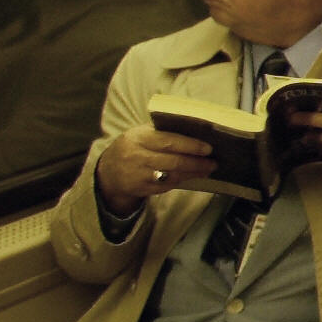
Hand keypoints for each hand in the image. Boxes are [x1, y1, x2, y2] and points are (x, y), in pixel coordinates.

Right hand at [96, 127, 216, 212]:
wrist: (108, 171)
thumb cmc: (133, 147)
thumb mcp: (141, 134)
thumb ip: (162, 132)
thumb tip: (196, 132)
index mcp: (138, 138)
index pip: (168, 141)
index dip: (190, 145)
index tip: (208, 148)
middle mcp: (136, 156)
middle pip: (173, 161)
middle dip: (197, 163)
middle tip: (213, 162)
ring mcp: (138, 175)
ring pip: (172, 175)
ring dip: (193, 173)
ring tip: (207, 169)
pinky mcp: (140, 189)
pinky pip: (166, 186)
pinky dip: (181, 181)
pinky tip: (192, 177)